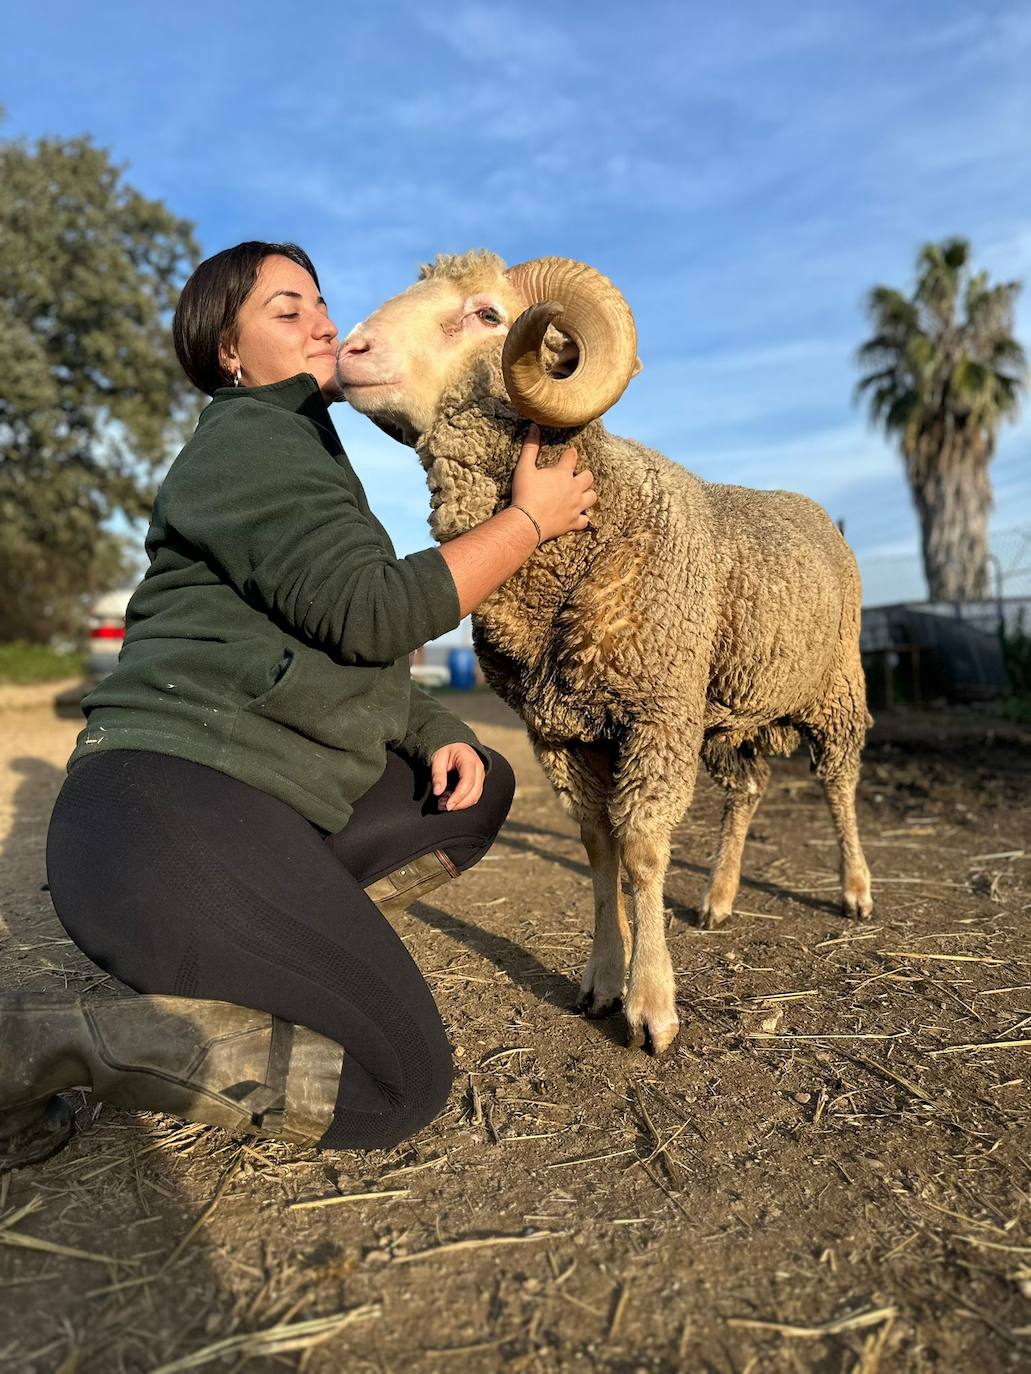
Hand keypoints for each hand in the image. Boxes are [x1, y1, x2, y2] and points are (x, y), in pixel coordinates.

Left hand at [430, 743, 485, 810]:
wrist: (454, 743)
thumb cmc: (445, 749)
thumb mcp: (438, 759)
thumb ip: (438, 775)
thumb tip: (437, 792)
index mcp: (469, 760)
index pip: (468, 782)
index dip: (458, 796)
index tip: (447, 805)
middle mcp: (479, 768)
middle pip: (474, 792)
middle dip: (459, 803)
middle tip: (441, 806)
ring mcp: (480, 775)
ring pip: (475, 796)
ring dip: (460, 804)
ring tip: (443, 803)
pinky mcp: (478, 781)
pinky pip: (474, 795)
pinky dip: (462, 801)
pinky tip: (449, 799)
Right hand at [511, 423, 596, 542]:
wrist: (527, 522)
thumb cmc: (525, 494)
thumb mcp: (524, 468)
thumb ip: (530, 447)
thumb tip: (533, 426)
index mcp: (563, 473)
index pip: (572, 457)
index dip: (571, 454)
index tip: (570, 453)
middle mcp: (574, 488)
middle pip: (588, 477)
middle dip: (584, 475)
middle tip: (576, 476)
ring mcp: (576, 506)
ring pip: (591, 497)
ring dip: (588, 494)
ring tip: (581, 494)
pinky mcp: (573, 523)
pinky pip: (585, 520)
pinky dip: (583, 518)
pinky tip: (579, 516)